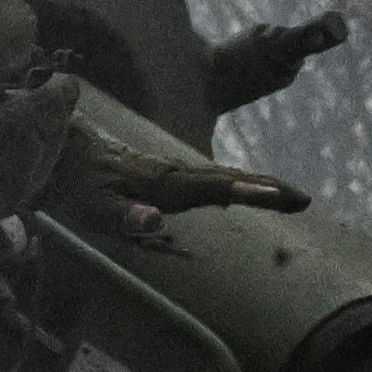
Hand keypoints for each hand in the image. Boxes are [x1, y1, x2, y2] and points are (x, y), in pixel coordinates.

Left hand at [66, 149, 305, 239]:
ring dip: (262, 185)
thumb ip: (124, 216)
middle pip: (230, 180)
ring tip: (295, 197)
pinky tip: (259, 191)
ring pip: (227, 177)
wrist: (68, 151)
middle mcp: (176, 174)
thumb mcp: (94, 208)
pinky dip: (244, 183)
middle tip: (303, 200)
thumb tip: (157, 220)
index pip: (211, 189)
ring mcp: (177, 172)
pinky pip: (217, 179)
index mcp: (163, 183)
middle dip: (268, 189)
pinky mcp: (175, 174)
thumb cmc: (80, 185)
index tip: (275, 197)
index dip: (244, 193)